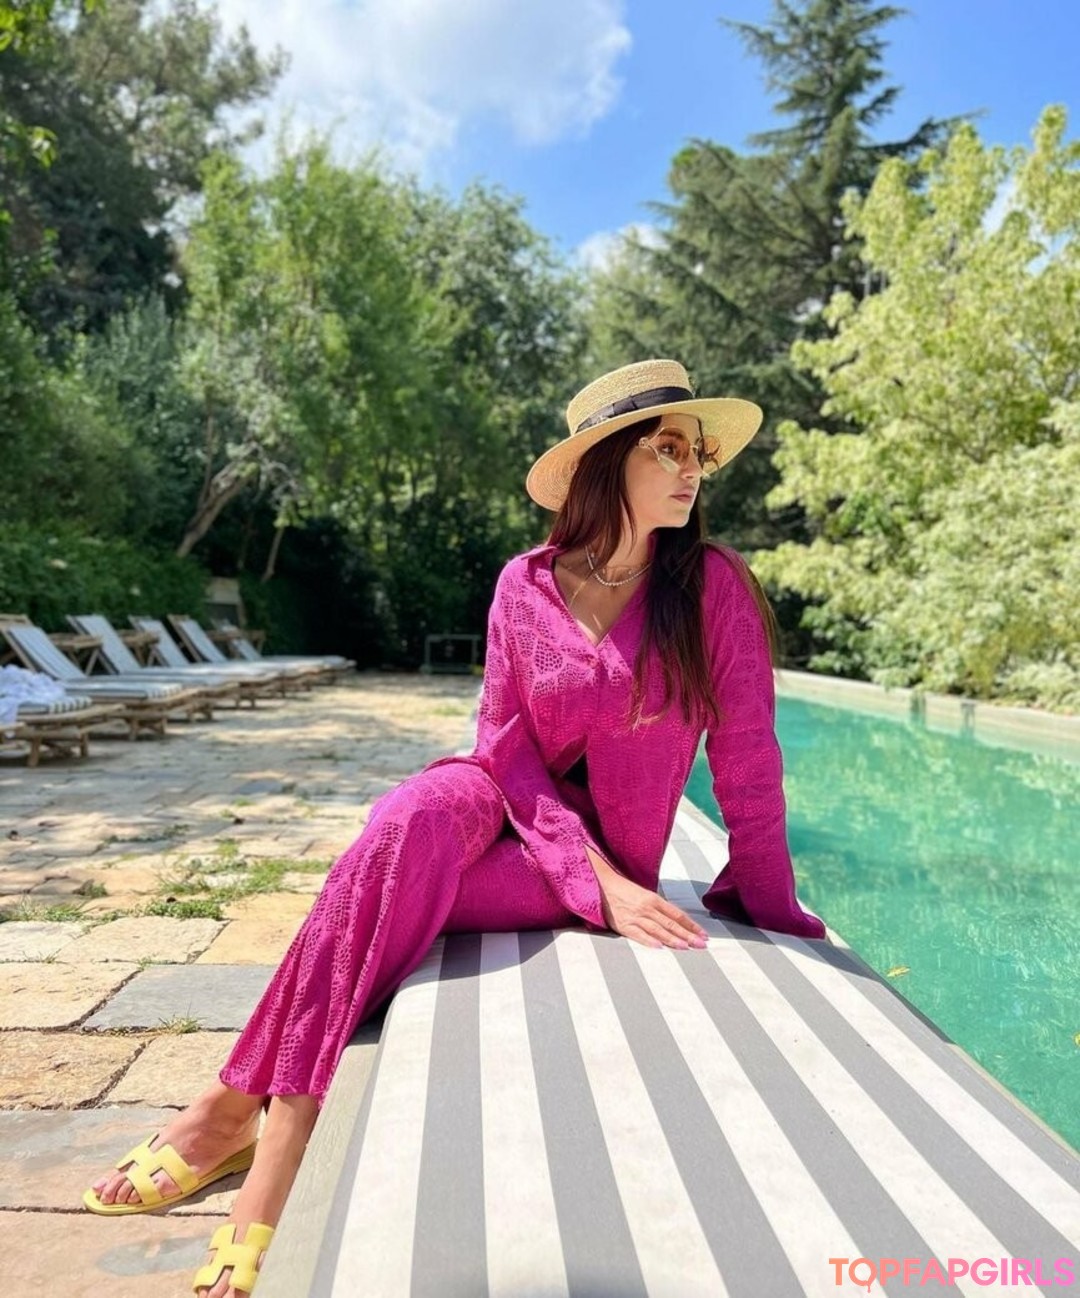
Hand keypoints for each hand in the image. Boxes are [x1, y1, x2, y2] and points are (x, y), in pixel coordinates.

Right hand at [586, 845, 707, 949]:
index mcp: (654, 899)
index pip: (677, 914)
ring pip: (657, 929)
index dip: (691, 925)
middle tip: (701, 945)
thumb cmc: (625, 891)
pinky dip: (648, 940)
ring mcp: (635, 916)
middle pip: (670, 923)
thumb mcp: (645, 895)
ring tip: (685, 947)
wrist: (602, 884)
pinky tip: (659, 947)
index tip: (704, 935)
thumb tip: (677, 922)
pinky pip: (638, 934)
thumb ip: (659, 908)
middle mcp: (647, 908)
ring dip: (672, 939)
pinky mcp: (623, 925)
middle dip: (687, 935)